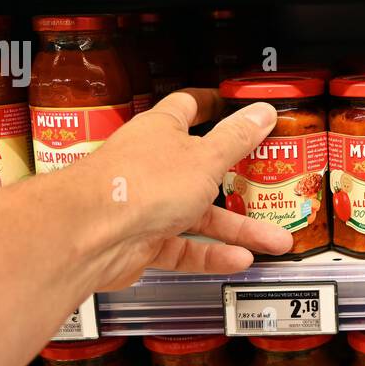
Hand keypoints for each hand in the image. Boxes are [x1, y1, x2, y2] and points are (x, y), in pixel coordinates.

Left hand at [74, 89, 292, 289]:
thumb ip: (236, 138)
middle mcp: (152, 166)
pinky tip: (238, 258)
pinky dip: (212, 254)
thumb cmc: (137, 183)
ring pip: (200, 217)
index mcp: (161, 131)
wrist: (92, 234)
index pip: (189, 109)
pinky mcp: (144, 242)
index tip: (237, 110)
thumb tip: (261, 113)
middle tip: (269, 188)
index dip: (214, 107)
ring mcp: (147, 205)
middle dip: (241, 185)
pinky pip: (186, 248)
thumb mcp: (204, 157)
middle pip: (204, 172)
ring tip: (273, 241)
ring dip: (238, 230)